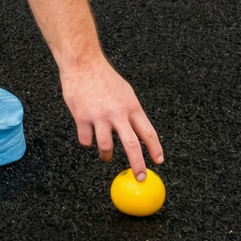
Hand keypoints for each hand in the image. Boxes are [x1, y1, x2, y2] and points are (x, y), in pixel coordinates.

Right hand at [61, 55, 163, 179]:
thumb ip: (130, 112)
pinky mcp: (81, 117)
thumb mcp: (125, 92)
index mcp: (131, 106)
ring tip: (106, 156)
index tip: (158, 161)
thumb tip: (138, 133)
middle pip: (132, 145)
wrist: (82, 62)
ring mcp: (99, 116)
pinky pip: (86, 140)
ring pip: (106, 147)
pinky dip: (87, 142)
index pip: (148, 132)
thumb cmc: (103, 76)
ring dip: (106, 156)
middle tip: (140, 178)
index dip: (155, 149)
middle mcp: (118, 113)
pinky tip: (87, 136)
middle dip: (138, 165)